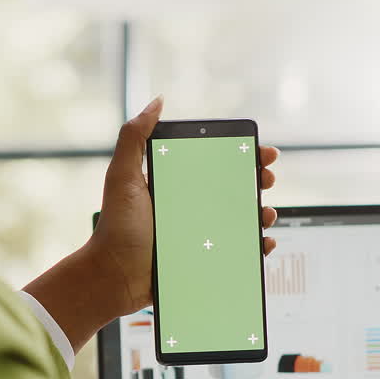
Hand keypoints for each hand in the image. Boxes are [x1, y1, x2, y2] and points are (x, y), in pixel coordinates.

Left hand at [82, 97, 279, 317]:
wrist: (113, 277)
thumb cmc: (115, 228)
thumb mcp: (122, 177)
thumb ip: (134, 138)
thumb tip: (157, 102)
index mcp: (173, 184)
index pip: (213, 163)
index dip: (241, 155)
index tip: (262, 152)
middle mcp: (188, 207)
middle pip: (233, 189)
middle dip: (257, 181)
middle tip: (267, 180)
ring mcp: (197, 234)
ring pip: (240, 219)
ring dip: (261, 213)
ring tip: (265, 214)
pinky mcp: (203, 259)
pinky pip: (237, 252)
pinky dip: (255, 247)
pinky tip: (262, 243)